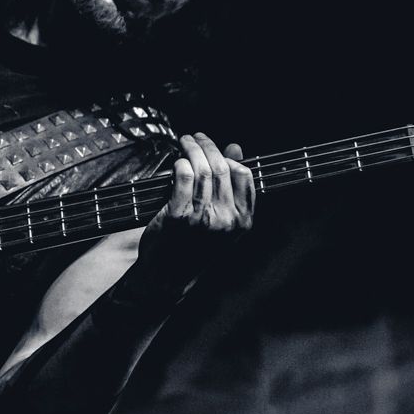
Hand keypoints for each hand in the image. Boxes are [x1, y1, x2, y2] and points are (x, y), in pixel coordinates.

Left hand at [137, 133, 254, 283]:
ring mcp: (202, 218)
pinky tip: (177, 161)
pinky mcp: (178, 216)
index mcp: (242, 221)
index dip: (230, 157)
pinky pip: (182, 178)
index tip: (218, 149)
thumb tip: (235, 148)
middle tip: (196, 137)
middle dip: (208, 146)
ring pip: (201, 170)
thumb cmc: (195, 246)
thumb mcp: (223, 221)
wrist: (169, 276)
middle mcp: (225, 220)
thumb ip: (231, 187)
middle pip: (221, 168)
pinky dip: (180, 163)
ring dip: (191, 149)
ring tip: (184, 141)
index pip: (244, 176)